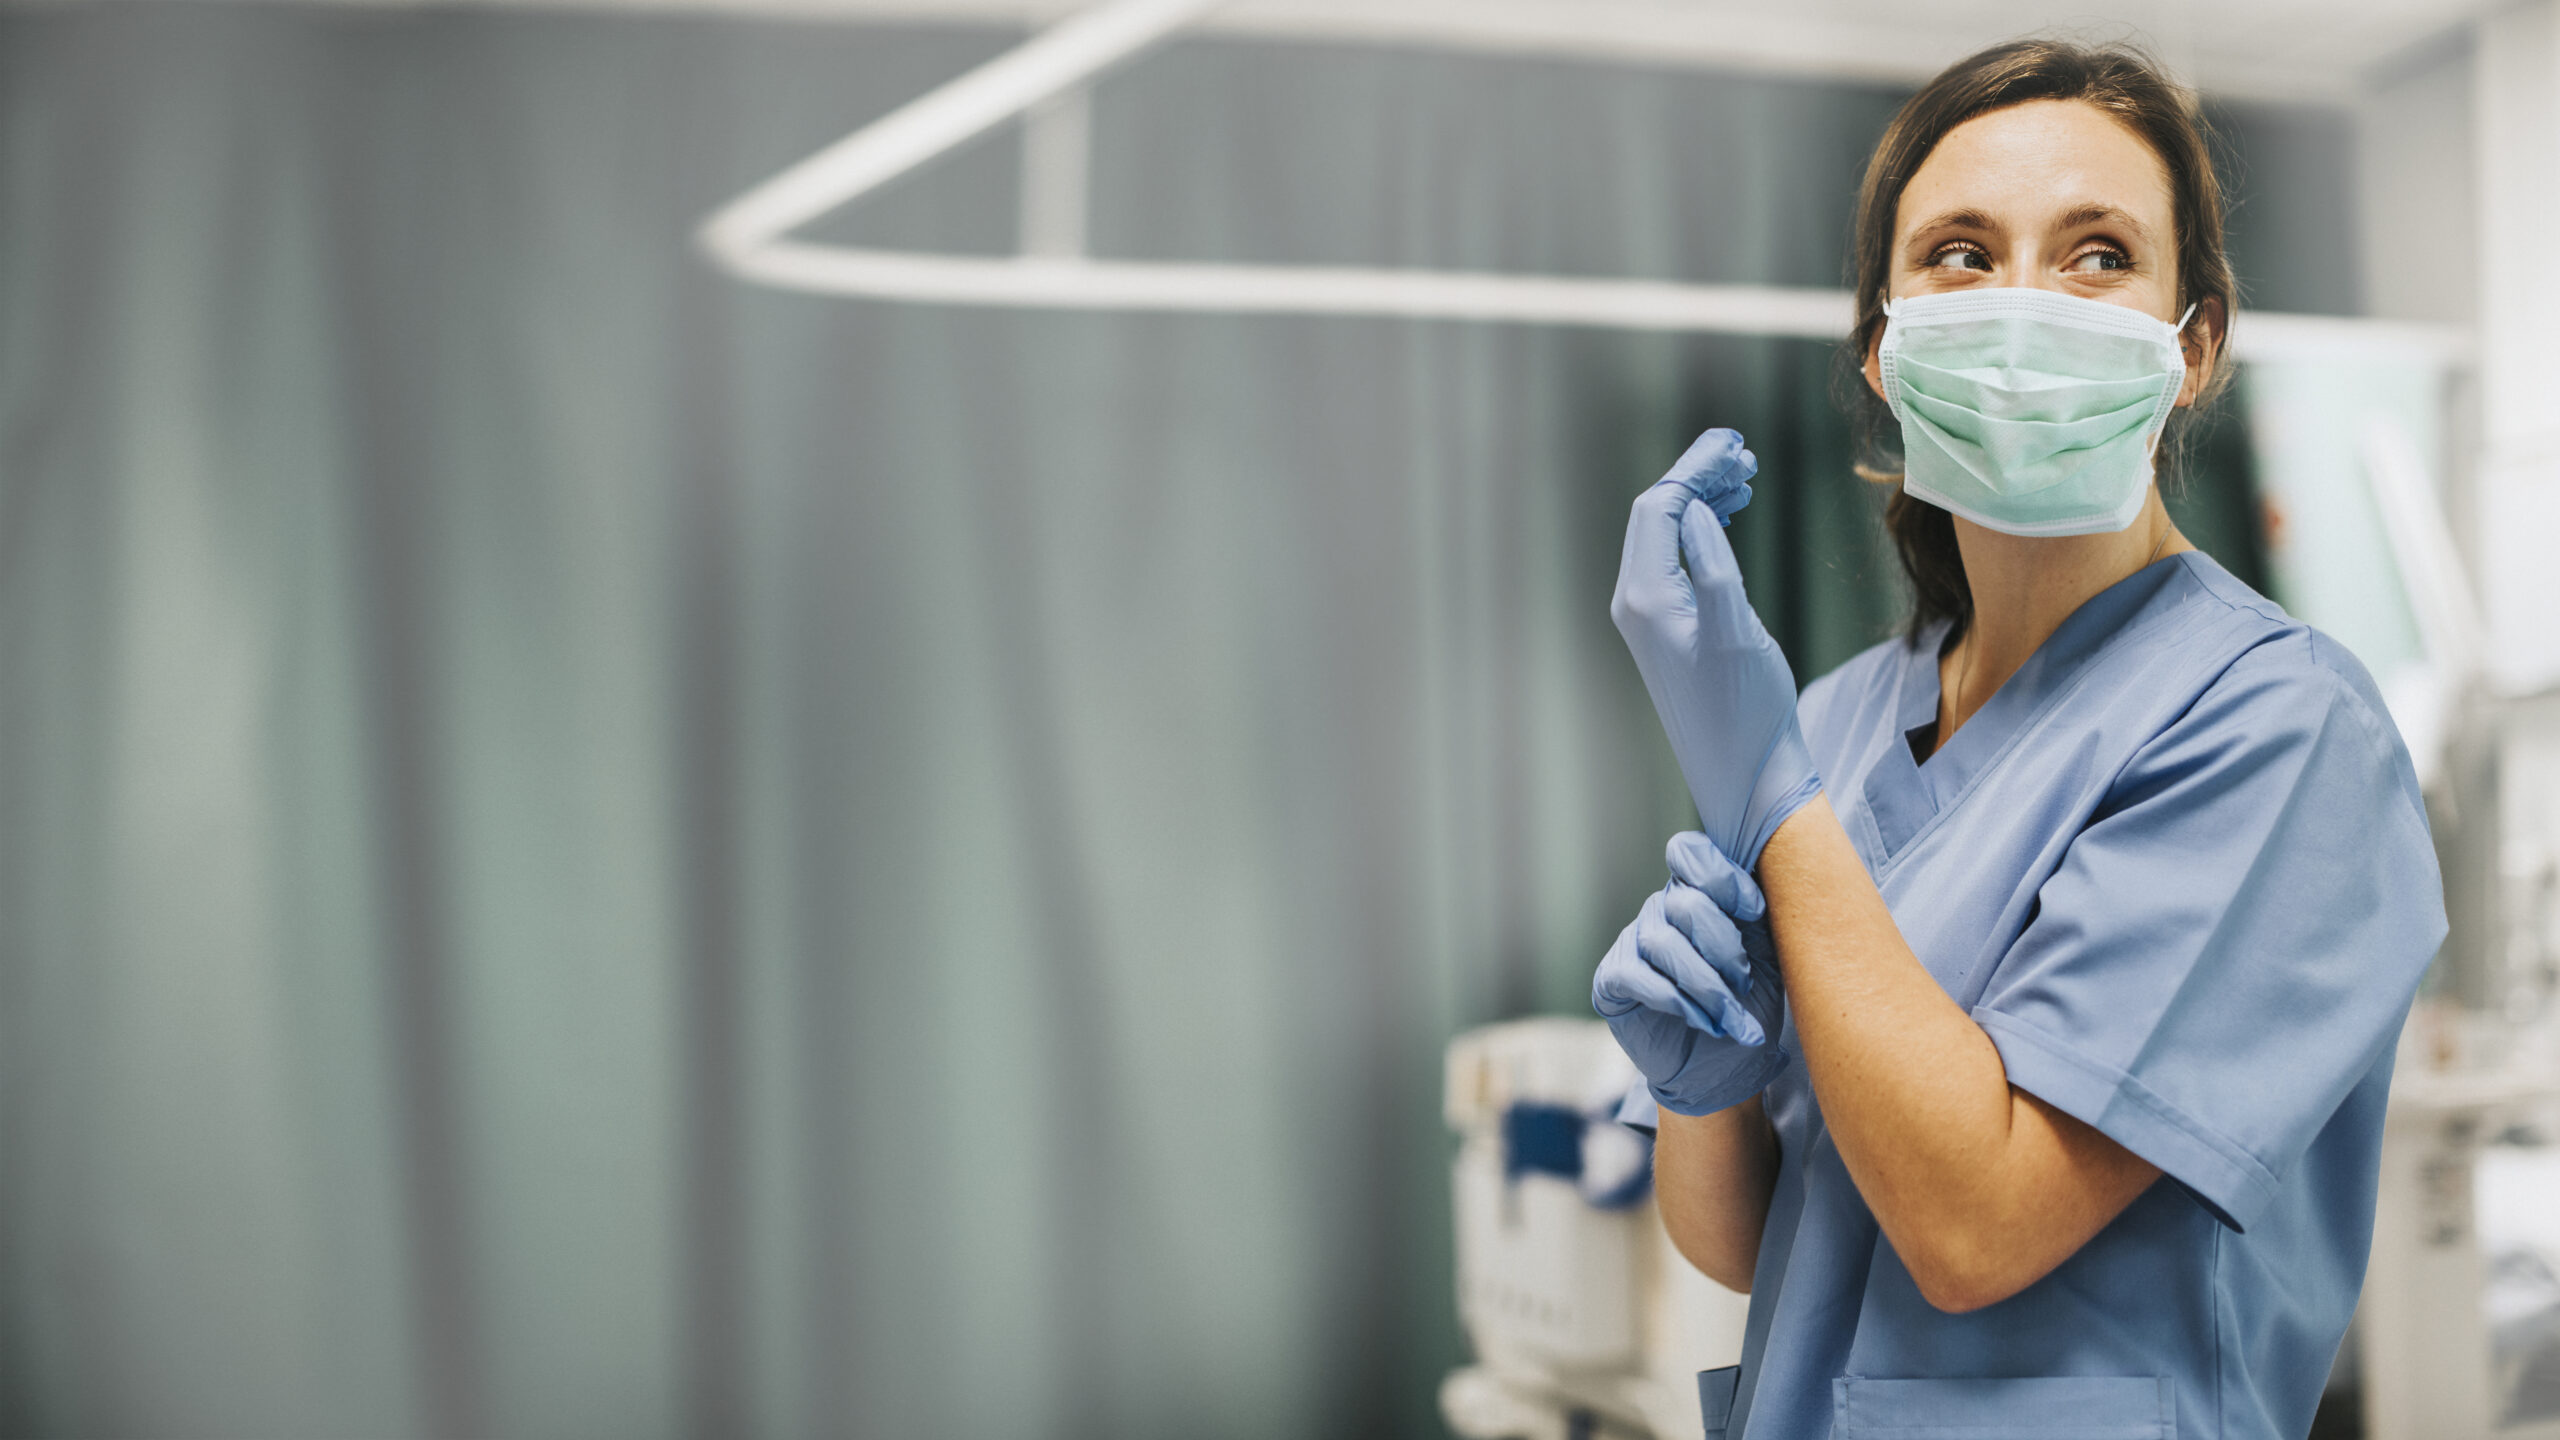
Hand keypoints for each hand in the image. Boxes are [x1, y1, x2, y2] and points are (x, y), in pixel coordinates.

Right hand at [1593, 832, 1788, 1116]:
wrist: (1726, 1068)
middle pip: (1684, 903)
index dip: (1722, 877)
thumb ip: (1761, 915)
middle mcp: (1661, 910)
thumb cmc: (1749, 1006)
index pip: (1691, 853)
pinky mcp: (1612, 980)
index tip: (1755, 912)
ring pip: (1663, 943)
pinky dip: (1677, 1001)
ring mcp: (1633, 943)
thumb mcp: (1768, 955)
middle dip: (1723, 947)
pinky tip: (1703, 1022)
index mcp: (1698, 894)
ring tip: (1731, 1018)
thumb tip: (1772, 882)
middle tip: (1744, 983)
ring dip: (1707, 985)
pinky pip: (1637, 976)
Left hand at [1610, 429, 1821, 871]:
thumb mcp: (1737, 634)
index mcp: (1646, 599)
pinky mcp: (1667, 630)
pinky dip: (1702, 530)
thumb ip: (1714, 568)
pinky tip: (1730, 519)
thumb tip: (1696, 513)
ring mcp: (1648, 617)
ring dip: (1702, 500)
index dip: (1694, 468)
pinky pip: (1675, 560)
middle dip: (1698, 476)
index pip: (1658, 508)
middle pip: (1657, 514)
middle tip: (1745, 455)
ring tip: (1746, 479)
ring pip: (1666, 535)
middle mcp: (1636, 604)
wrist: (1744, 773)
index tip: (1735, 444)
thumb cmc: (1746, 711)